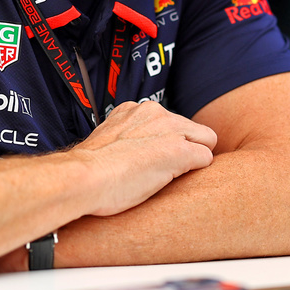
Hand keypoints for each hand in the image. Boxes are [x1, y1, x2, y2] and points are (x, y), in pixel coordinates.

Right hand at [74, 101, 216, 216]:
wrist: (84, 178)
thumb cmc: (90, 170)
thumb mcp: (108, 140)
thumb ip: (127, 136)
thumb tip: (134, 147)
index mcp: (136, 109)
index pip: (168, 121)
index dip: (168, 142)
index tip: (156, 157)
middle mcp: (155, 112)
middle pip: (191, 128)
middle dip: (186, 147)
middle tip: (166, 169)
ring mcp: (170, 130)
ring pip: (204, 140)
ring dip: (192, 158)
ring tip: (166, 176)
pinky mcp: (180, 150)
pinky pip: (205, 158)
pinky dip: (196, 170)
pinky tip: (175, 180)